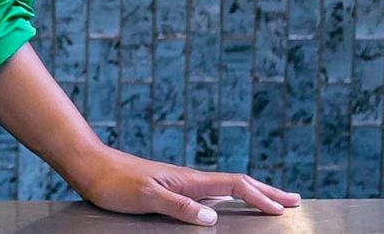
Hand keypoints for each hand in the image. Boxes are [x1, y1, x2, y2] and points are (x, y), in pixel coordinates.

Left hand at [68, 144, 300, 225]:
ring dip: (250, 195)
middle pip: (236, 184)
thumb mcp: (146, 197)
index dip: (260, 197)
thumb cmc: (114, 181)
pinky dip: (227, 200)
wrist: (89, 165)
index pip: (234, 186)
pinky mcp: (168, 189)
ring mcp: (180, 184)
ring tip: (269, 202)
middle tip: (294, 200)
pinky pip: (208, 195)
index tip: (283, 210)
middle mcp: (188, 180)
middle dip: (266, 192)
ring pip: (224, 189)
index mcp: (188, 180)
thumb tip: (214, 218)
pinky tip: (225, 207)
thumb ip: (178, 207)